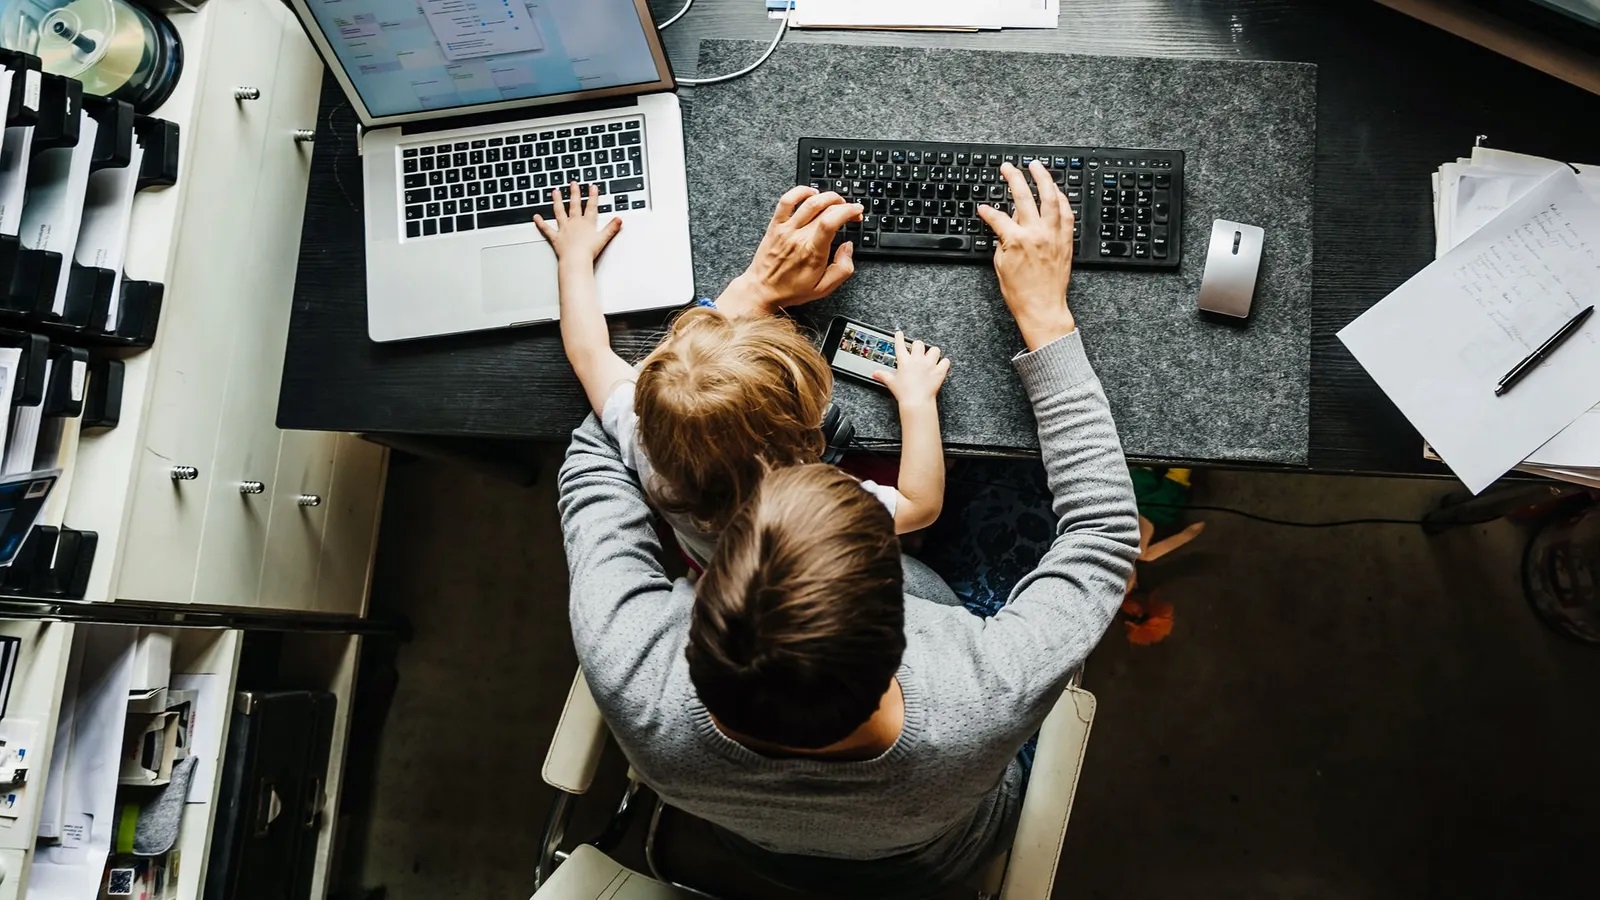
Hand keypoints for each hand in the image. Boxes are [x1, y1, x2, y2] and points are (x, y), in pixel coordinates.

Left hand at [533, 182, 623, 262]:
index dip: (593, 196)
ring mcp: (564, 229)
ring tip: (555, 192)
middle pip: (574, 205)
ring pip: (560, 212)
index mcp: (586, 223)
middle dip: (574, 193)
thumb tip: (619, 219)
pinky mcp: (556, 237)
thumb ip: (611, 228)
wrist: (576, 260)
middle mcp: (574, 223)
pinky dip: (541, 223)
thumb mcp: (603, 239)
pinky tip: (536, 217)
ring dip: (557, 201)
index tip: (592, 186)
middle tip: (573, 184)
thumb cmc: (589, 252)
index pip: (591, 206)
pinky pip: (547, 229)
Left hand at [716, 186, 862, 315]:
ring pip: (809, 201)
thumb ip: (842, 269)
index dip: (848, 211)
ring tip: (836, 201)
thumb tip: (848, 247)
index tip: (857, 212)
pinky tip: (811, 193)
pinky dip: (800, 191)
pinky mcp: (776, 225)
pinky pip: (786, 200)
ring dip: (827, 196)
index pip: (831, 221)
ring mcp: (786, 229)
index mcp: (813, 252)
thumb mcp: (823, 288)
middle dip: (844, 205)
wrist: (762, 290)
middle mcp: (799, 237)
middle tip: (850, 211)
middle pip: (824, 209)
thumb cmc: (791, 289)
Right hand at [873, 332, 949, 407]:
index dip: (899, 337)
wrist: (916, 401)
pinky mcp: (939, 371)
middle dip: (918, 346)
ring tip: (931, 357)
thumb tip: (876, 374)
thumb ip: (883, 376)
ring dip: (933, 353)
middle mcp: (917, 360)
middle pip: (919, 344)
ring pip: (935, 350)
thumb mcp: (891, 383)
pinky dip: (944, 363)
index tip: (899, 333)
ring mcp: (929, 364)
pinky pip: (945, 361)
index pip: (900, 345)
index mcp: (905, 361)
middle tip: (918, 351)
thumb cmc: (904, 393)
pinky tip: (941, 365)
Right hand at [976, 161, 1076, 349]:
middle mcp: (1036, 233)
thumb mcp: (1001, 266)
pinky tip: (1056, 190)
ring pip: (1050, 197)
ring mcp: (1053, 234)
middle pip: (1024, 196)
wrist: (1043, 307)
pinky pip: (1066, 212)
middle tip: (1008, 167)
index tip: (983, 208)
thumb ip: (1002, 241)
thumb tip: (1003, 227)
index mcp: (1016, 240)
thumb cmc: (1021, 293)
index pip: (997, 217)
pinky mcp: (1066, 240)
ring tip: (1036, 166)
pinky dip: (1061, 199)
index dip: (987, 212)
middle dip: (1013, 178)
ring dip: (1042, 178)